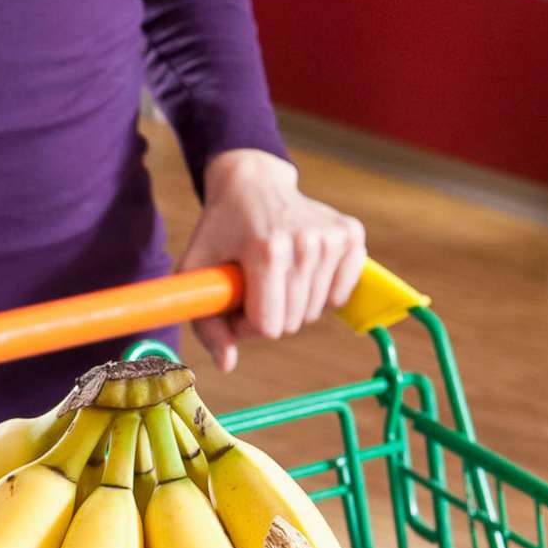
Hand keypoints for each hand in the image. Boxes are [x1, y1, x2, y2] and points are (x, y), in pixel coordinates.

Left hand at [182, 149, 365, 368]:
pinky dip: (319, 292)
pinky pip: (339, 295)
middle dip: (267, 315)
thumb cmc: (220, 230)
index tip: (236, 306)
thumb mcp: (196, 270)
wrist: (253, 182)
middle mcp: (306, 243)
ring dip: (291, 304)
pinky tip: (300, 268)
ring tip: (273, 274)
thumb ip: (206, 323)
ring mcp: (332, 237)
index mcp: (268, 251)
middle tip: (253, 287)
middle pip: (292, 322)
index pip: (267, 326)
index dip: (246, 327)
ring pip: (315, 312)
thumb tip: (227, 365)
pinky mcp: (351, 235)